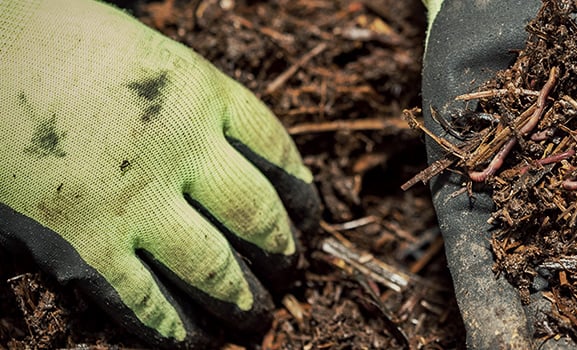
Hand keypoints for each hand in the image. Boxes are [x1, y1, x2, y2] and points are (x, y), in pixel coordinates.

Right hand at [0, 0, 319, 346]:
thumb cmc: (49, 39)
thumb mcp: (141, 50)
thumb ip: (186, 97)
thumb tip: (219, 139)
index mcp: (201, 94)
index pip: (276, 151)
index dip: (300, 191)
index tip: (308, 216)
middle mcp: (181, 151)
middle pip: (256, 215)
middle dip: (280, 252)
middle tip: (290, 272)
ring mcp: (135, 202)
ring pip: (212, 268)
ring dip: (240, 299)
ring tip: (255, 316)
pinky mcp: (85, 245)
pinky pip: (142, 300)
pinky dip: (172, 326)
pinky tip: (190, 340)